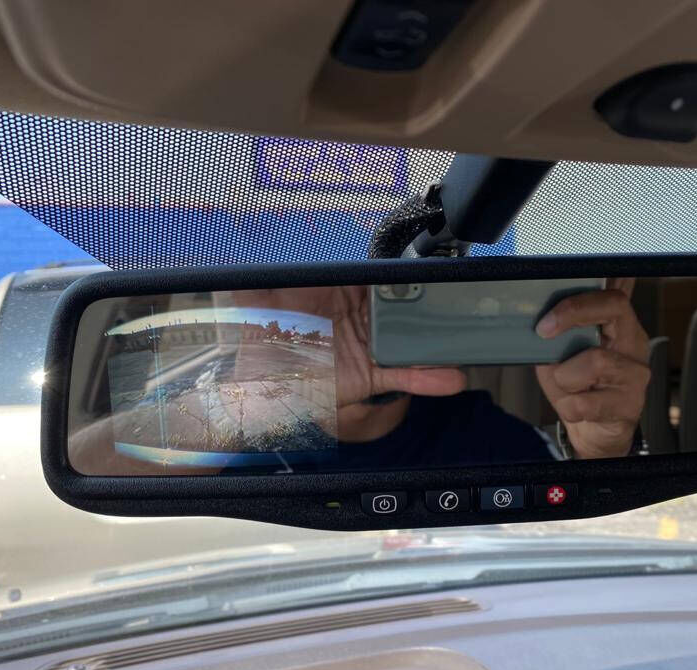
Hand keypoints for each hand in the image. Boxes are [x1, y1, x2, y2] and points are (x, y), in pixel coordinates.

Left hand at [222, 287, 465, 439]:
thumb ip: (255, 278)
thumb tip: (238, 256)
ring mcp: (367, 347)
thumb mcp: (253, 301)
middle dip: (426, 307)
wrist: (258, 387)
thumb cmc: (258, 339)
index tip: (418, 273)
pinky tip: (449, 378)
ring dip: (434, 346)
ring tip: (459, 348)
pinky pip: (402, 376)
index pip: (374, 277)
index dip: (397, 275)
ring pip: (407, 342)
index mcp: (337, 291)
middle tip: (451, 307)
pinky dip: (425, 378)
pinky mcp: (370, 376)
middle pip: (400, 308)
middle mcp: (358, 316)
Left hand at [534, 279, 649, 458]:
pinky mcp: (631, 404)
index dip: (576, 302)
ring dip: (566, 378)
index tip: (546, 320)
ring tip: (568, 388)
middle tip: (545, 333)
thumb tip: (540, 324)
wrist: (596, 433)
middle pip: (614, 309)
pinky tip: (576, 409)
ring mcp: (636, 374)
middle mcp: (634, 345)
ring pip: (595, 361)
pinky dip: (569, 407)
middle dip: (573, 315)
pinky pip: (586, 402)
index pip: (610, 297)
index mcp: (620, 327)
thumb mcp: (562, 357)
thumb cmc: (580, 390)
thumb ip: (557, 337)